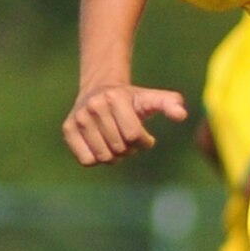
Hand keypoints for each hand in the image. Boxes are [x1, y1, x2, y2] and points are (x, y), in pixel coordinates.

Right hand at [62, 84, 187, 166]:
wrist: (99, 90)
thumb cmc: (131, 100)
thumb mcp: (151, 99)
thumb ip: (169, 104)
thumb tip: (181, 115)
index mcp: (115, 97)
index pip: (133, 135)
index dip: (144, 142)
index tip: (145, 137)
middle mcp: (93, 105)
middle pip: (119, 148)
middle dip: (129, 149)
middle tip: (127, 138)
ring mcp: (78, 117)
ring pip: (104, 156)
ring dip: (114, 156)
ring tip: (115, 141)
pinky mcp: (68, 130)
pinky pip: (87, 160)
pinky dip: (97, 159)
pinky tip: (101, 145)